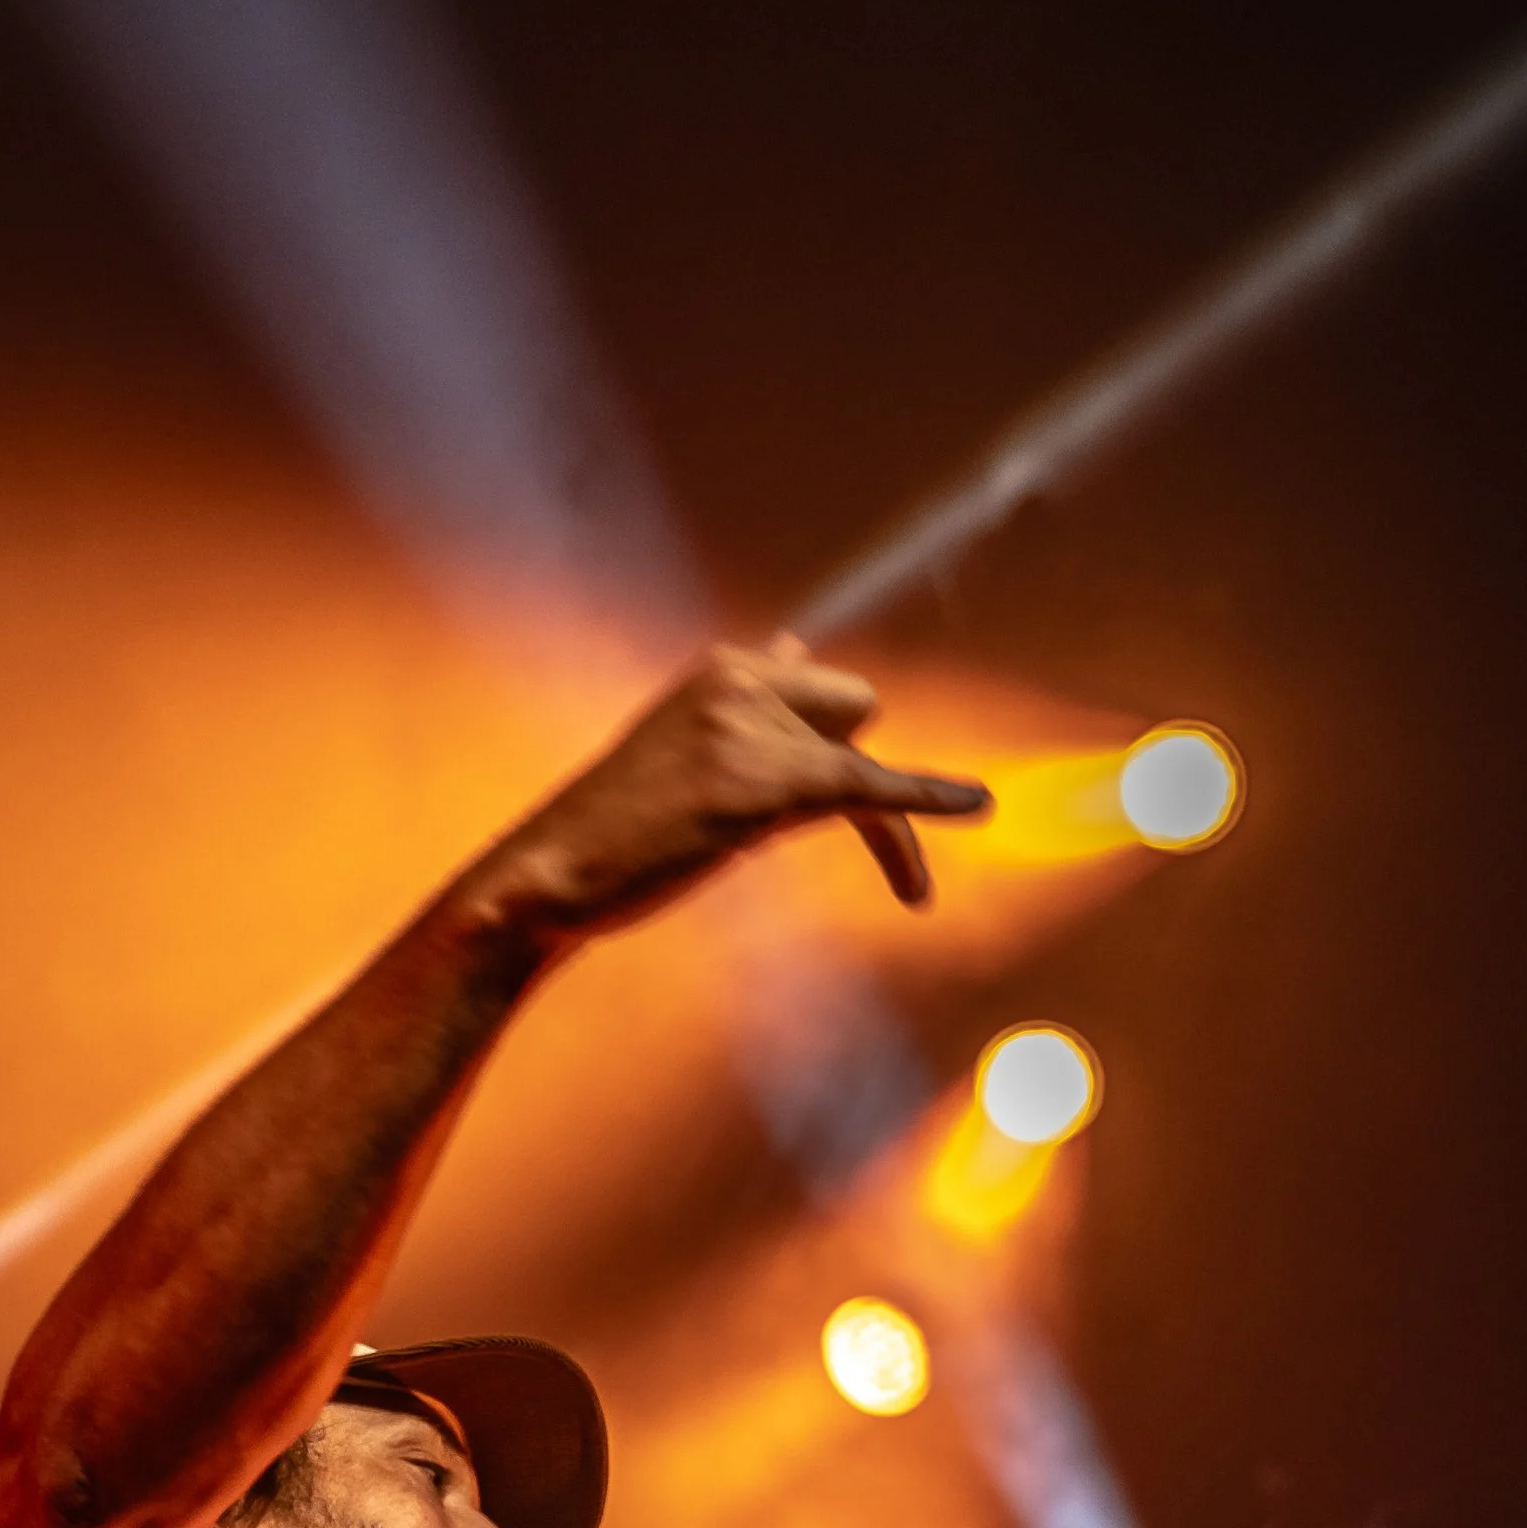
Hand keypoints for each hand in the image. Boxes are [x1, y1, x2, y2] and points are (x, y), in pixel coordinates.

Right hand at [475, 640, 987, 946]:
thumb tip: (794, 644)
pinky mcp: (764, 788)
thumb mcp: (682, 743)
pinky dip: (927, 798)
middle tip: (809, 848)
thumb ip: (746, 698)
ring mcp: (751, 730)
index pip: (820, 685)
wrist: (549, 876)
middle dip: (845, 769)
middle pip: (855, 707)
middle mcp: (740, 680)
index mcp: (723, 668)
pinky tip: (977, 806)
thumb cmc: (616, 830)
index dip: (832, 743)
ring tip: (895, 883)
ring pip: (860, 755)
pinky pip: (870, 787)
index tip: (844, 792)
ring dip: (873, 820)